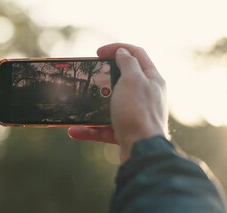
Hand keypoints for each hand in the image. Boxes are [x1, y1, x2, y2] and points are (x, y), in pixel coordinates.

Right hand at [68, 43, 168, 161]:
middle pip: (121, 80)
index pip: (136, 54)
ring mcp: (134, 114)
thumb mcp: (132, 80)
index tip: (97, 53)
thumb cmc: (138, 112)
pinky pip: (103, 128)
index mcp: (151, 79)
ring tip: (77, 105)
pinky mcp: (124, 132)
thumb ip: (128, 63)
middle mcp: (145, 96)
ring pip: (109, 106)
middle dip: (102, 78)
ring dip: (91, 106)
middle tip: (88, 76)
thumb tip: (123, 52)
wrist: (142, 150)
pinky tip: (74, 130)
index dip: (117, 48)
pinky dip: (88, 129)